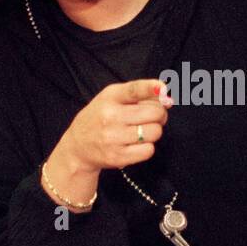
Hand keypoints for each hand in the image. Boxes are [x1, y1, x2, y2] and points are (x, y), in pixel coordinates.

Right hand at [55, 78, 172, 174]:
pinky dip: (147, 147)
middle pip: (154, 113)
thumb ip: (140, 94)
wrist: (78, 146)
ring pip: (155, 132)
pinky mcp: (117, 157)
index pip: (133, 90)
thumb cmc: (102, 117)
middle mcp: (110, 116)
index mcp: (110, 97)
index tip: (161, 88)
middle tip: (152, 117)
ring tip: (142, 131)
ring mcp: (113, 138)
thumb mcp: (113, 98)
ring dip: (154, 131)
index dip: (149, 88)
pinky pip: (148, 150)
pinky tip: (136, 144)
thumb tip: (168, 100)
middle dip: (160, 114)